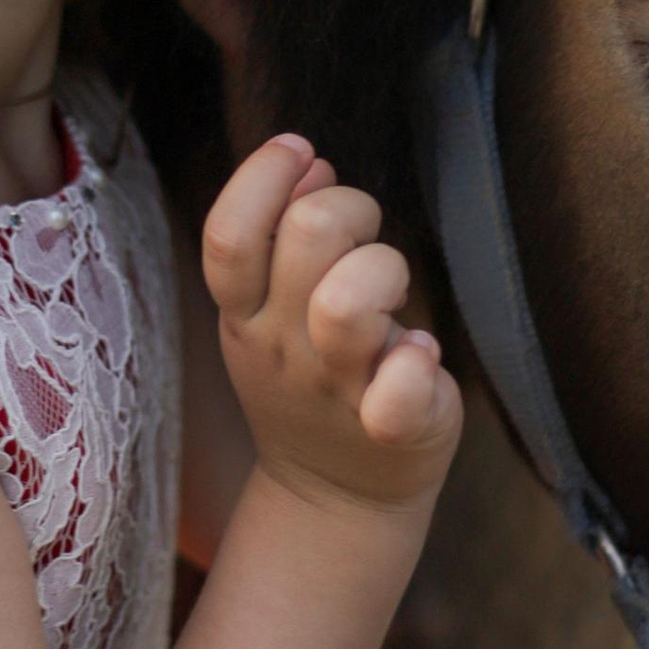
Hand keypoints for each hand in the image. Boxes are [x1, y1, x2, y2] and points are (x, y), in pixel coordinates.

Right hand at [202, 136, 461, 518]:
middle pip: (309, 235)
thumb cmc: (310, 376)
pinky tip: (420, 353)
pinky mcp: (392, 427)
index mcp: (245, 314)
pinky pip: (400, 390)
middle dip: (349, 207)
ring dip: (385, 270)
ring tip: (391, 293)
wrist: (333, 496)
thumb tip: (308, 162)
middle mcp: (283, 348)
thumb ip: (280, 233)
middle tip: (362, 236)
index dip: (263, 175)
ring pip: (351, 300)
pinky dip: (417, 361)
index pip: (229, 233)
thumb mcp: (273, 308)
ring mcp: (336, 389)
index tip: (302, 151)